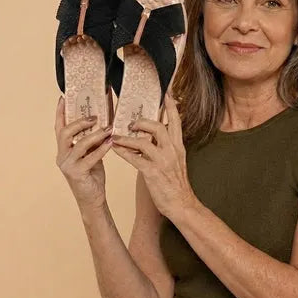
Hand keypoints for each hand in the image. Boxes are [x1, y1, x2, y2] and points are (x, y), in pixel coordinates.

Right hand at [54, 95, 113, 209]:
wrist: (92, 199)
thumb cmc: (92, 175)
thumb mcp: (92, 154)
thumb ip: (93, 141)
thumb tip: (104, 123)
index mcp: (64, 149)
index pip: (59, 127)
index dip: (60, 112)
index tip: (64, 97)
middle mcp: (62, 155)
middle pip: (65, 132)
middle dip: (80, 121)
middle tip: (95, 116)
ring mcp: (68, 165)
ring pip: (78, 143)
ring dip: (95, 134)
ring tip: (108, 128)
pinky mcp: (77, 173)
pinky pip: (90, 157)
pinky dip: (101, 149)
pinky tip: (111, 142)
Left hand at [111, 92, 196, 218]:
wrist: (182, 204)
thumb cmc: (177, 185)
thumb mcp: (177, 162)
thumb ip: (167, 148)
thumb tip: (155, 138)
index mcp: (178, 147)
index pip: (176, 122)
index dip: (171, 107)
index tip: (166, 94)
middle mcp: (172, 151)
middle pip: (157, 127)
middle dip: (142, 122)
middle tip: (131, 123)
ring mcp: (162, 161)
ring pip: (143, 142)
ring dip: (127, 138)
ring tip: (117, 137)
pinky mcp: (153, 173)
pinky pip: (134, 158)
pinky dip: (123, 152)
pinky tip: (115, 149)